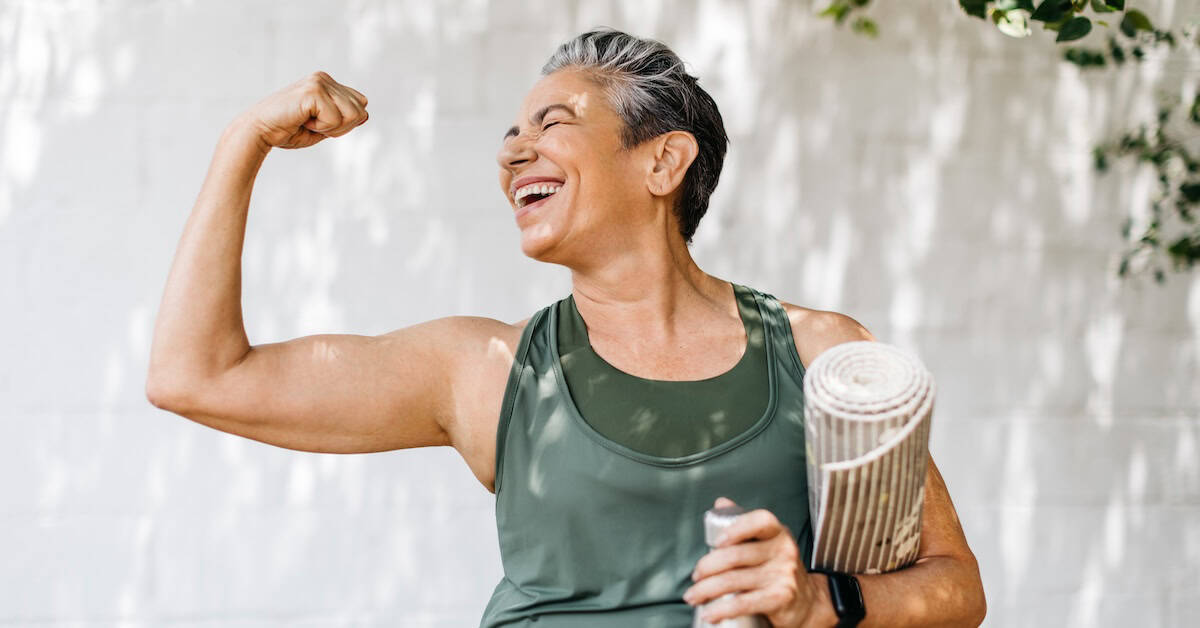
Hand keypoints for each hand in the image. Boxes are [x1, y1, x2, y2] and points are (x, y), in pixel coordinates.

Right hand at [236, 71, 369, 149]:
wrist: (259, 131)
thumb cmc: (287, 130)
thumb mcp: (323, 126)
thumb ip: (343, 119)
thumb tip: (366, 114)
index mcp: (327, 83)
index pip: (361, 104)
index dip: (345, 123)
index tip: (319, 124)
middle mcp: (324, 78)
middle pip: (360, 110)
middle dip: (341, 127)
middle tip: (313, 125)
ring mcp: (319, 81)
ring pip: (353, 115)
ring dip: (332, 128)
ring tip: (308, 122)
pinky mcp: (313, 90)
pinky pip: (336, 119)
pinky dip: (322, 128)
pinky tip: (302, 121)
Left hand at [684, 497, 826, 626]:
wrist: (809, 603)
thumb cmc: (779, 569)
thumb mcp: (767, 542)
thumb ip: (744, 522)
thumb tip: (721, 502)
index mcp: (777, 533)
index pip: (760, 521)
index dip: (736, 529)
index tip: (716, 542)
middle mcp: (783, 551)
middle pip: (736, 555)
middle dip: (707, 567)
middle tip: (695, 576)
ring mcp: (783, 575)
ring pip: (733, 580)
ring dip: (705, 590)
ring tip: (693, 596)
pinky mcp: (780, 598)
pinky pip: (743, 603)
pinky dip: (721, 609)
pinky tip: (709, 613)